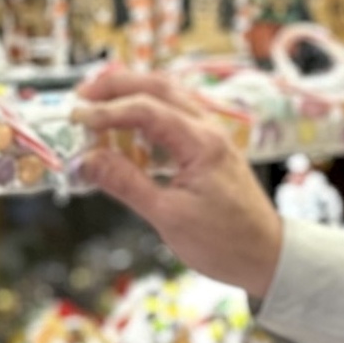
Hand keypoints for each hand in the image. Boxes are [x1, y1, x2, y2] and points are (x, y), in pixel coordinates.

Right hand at [73, 65, 287, 298]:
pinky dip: (146, 112)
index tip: (76, 119)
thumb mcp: (168, 217)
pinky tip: (126, 128)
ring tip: (97, 105)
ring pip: (167, 95)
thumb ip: (126, 183)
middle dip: (115, 87)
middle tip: (80, 97)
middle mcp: (208, 128)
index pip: (146, 110)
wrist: (267, 256)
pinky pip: (173, 114)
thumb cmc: (225, 243)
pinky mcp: (207, 146)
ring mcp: (210, 134)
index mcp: (201, 142)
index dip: (107, 111)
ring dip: (131, 94)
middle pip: (157, 86)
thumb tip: (85, 161)